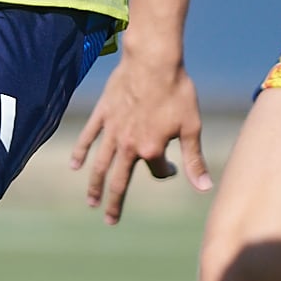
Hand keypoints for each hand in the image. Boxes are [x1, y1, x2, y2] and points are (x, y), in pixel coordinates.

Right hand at [69, 39, 212, 224]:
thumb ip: (194, 160)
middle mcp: (128, 145)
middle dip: (115, 203)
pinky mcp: (103, 114)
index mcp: (151, 149)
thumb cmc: (177, 91)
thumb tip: (205, 189)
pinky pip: (89, 137)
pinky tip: (75, 165)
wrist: (153, 60)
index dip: (168, 171)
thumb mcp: (191, 127)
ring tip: (91, 202)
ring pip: (100, 164)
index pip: (158, 171)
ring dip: (95, 185)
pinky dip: (81, 151)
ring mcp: (112, 130)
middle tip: (110, 220)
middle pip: (119, 180)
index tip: (173, 166)